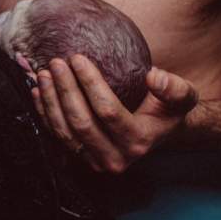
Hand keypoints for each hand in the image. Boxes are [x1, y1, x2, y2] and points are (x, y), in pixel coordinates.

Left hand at [31, 55, 198, 172]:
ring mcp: (94, 161)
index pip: (107, 112)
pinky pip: (56, 136)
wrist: (156, 132)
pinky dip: (44, 113)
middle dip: (65, 90)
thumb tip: (154, 76)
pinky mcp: (79, 158)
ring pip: (64, 132)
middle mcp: (115, 158)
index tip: (77, 57)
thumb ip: (174, 87)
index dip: (90, 83)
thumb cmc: (167, 110)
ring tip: (43, 73)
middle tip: (56, 63)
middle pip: (81, 123)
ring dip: (50, 101)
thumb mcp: (182, 96)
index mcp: (138, 142)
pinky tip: (38, 91)